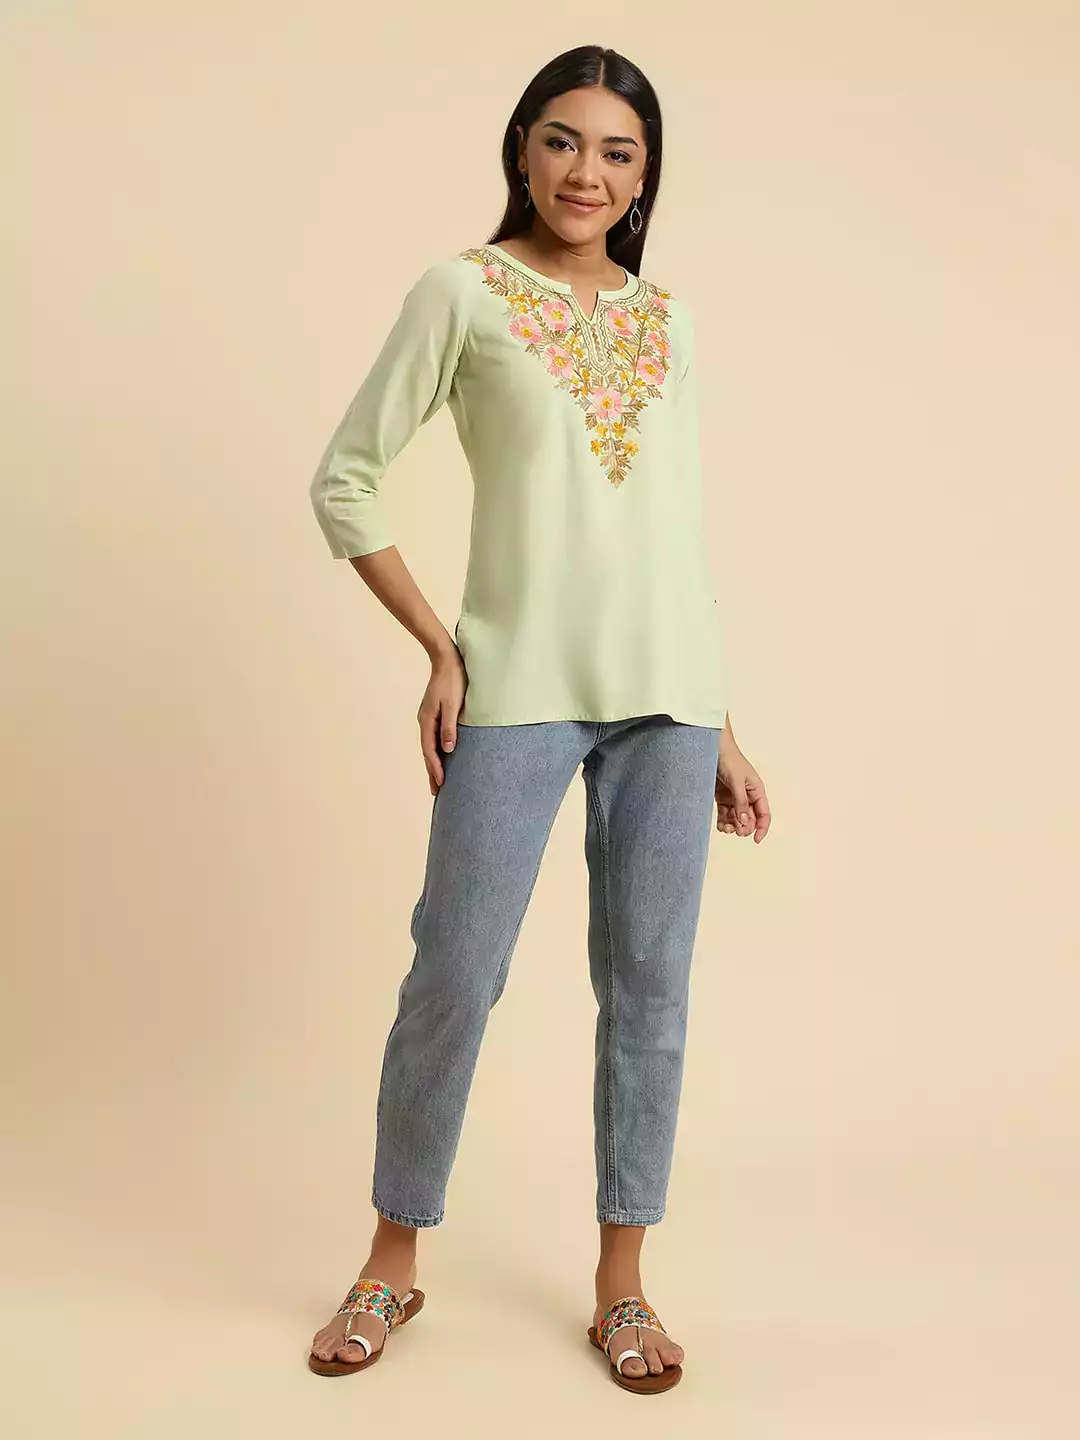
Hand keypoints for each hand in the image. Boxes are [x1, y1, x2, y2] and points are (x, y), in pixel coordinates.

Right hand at [418, 646, 466, 795]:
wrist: (447, 658)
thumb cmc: (453, 680)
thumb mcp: (453, 704)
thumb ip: (449, 727)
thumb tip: (447, 750)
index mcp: (427, 720)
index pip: (429, 750)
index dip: (435, 768)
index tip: (441, 784)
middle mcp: (424, 721)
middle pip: (427, 751)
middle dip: (432, 771)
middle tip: (436, 792)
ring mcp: (428, 717)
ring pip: (430, 745)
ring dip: (433, 762)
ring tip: (438, 779)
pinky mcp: (434, 713)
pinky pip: (433, 737)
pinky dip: (436, 750)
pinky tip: (443, 755)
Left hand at [715, 735, 770, 842]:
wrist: (712, 747)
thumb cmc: (729, 759)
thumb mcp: (736, 781)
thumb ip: (741, 802)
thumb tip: (745, 821)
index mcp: (757, 791)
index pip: (764, 814)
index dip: (762, 828)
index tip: (755, 840)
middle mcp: (747, 795)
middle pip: (750, 819)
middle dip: (744, 827)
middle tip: (735, 830)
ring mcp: (734, 797)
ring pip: (737, 818)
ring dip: (732, 826)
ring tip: (724, 828)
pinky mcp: (722, 796)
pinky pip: (725, 814)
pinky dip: (723, 821)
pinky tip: (720, 826)